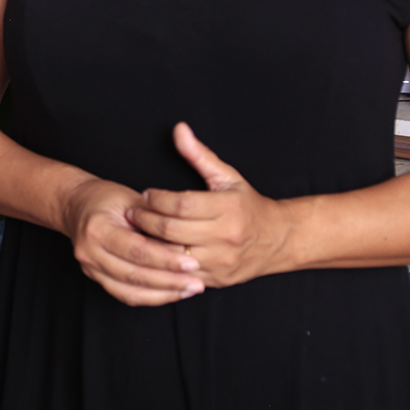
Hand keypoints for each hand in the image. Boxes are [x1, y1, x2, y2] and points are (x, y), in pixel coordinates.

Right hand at [59, 176, 204, 305]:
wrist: (76, 205)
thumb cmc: (105, 198)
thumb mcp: (131, 200)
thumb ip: (155, 223)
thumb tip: (186, 245)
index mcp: (97, 229)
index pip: (137, 250)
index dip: (167, 260)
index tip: (193, 263)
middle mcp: (89, 253)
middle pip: (134, 275)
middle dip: (170, 282)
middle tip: (197, 283)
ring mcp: (90, 269)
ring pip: (130, 291)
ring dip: (163, 294)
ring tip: (189, 290)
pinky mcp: (96, 278)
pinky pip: (125, 295)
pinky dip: (151, 297)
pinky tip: (172, 293)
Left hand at [130, 123, 292, 287]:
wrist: (277, 240)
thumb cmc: (247, 205)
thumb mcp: (226, 176)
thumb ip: (199, 154)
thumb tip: (179, 129)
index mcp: (228, 209)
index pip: (181, 205)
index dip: (157, 199)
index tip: (145, 194)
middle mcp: (224, 237)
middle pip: (171, 231)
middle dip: (145, 220)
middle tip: (132, 212)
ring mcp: (220, 261)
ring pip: (172, 255)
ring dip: (149, 243)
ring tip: (136, 231)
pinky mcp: (215, 279)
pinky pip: (180, 274)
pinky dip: (162, 263)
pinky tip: (151, 251)